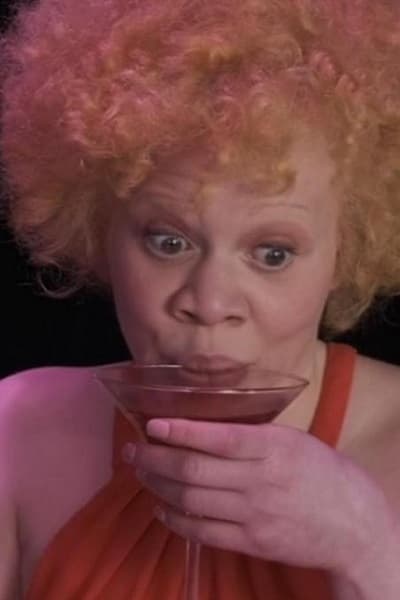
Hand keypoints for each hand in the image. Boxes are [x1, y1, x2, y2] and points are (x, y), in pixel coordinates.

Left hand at [126, 418, 394, 574]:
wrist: (350, 521)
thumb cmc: (318, 469)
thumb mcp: (290, 439)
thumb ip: (249, 434)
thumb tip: (198, 428)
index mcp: (272, 447)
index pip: (218, 438)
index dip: (181, 431)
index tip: (153, 425)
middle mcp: (260, 481)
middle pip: (194, 471)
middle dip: (156, 460)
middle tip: (134, 450)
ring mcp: (254, 515)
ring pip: (192, 500)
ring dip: (158, 486)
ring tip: (141, 474)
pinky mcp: (251, 543)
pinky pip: (202, 532)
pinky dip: (175, 519)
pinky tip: (161, 506)